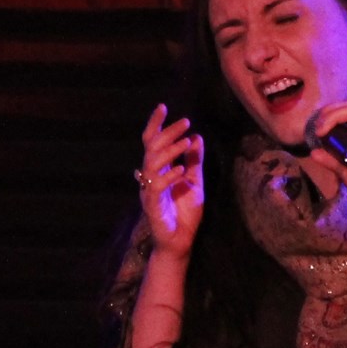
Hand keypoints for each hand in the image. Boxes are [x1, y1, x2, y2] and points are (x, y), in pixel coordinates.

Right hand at [137, 104, 204, 258]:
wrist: (180, 242)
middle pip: (152, 147)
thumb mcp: (195, 182)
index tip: (163, 106)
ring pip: (152, 163)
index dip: (156, 124)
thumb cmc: (185, 214)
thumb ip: (194, 162)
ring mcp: (150, 191)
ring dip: (170, 151)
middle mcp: (150, 177)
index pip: (152, 141)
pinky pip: (156, 187)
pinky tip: (181, 170)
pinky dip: (169, 176)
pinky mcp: (153, 206)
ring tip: (186, 141)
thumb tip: (196, 137)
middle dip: (167, 132)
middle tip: (185, 122)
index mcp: (159, 170)